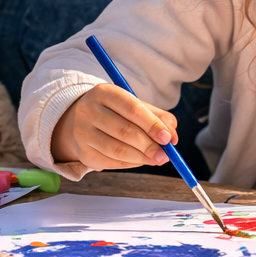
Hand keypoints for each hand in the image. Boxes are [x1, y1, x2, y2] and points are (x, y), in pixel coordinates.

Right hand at [50, 83, 178, 171]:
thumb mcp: (136, 105)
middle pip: (124, 131)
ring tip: (156, 159)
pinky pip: (109, 162)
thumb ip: (158, 118)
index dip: (152, 125)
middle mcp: (89, 110)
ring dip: (141, 158)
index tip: (168, 138)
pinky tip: (139, 160)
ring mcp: (82, 132)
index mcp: (105, 92)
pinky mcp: (82, 152)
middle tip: (165, 155)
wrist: (82, 119)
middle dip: (149, 146)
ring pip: (116, 150)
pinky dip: (129, 164)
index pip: (132, 109)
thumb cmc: (117, 111)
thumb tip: (173, 138)